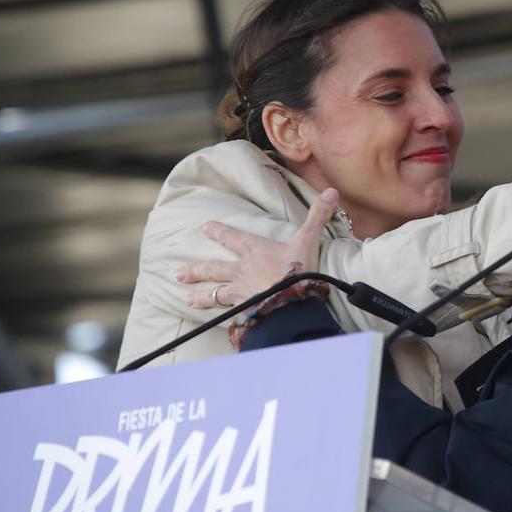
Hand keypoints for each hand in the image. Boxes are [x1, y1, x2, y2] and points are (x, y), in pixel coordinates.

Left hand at [178, 188, 338, 308]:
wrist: (290, 301)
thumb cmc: (298, 270)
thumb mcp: (309, 240)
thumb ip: (318, 216)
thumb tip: (332, 192)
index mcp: (255, 250)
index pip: (233, 238)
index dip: (219, 232)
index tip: (205, 228)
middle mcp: (242, 270)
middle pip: (215, 268)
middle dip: (197, 269)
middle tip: (179, 272)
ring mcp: (240, 292)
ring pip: (215, 292)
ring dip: (200, 295)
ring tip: (186, 298)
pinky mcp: (243, 310)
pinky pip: (226, 312)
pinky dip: (217, 315)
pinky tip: (211, 320)